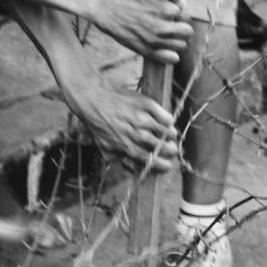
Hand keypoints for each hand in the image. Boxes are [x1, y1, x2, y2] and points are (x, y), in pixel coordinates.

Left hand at [64, 74, 178, 170]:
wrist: (93, 98)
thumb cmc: (97, 123)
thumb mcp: (104, 146)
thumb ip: (118, 157)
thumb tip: (130, 167)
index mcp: (126, 146)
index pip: (148, 159)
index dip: (160, 164)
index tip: (168, 165)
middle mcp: (135, 133)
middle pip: (159, 146)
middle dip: (169, 150)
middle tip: (173, 149)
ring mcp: (141, 117)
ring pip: (163, 130)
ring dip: (170, 134)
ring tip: (173, 135)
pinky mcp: (145, 104)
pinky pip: (162, 114)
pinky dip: (168, 119)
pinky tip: (169, 121)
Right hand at [89, 0, 190, 62]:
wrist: (108, 8)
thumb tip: (184, 3)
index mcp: (167, 10)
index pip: (186, 16)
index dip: (179, 13)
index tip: (172, 12)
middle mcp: (163, 27)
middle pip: (187, 32)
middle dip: (181, 27)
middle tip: (171, 24)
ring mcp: (155, 41)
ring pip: (180, 45)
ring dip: (176, 39)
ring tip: (165, 34)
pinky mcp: (147, 50)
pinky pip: (171, 58)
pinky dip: (172, 55)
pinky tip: (166, 48)